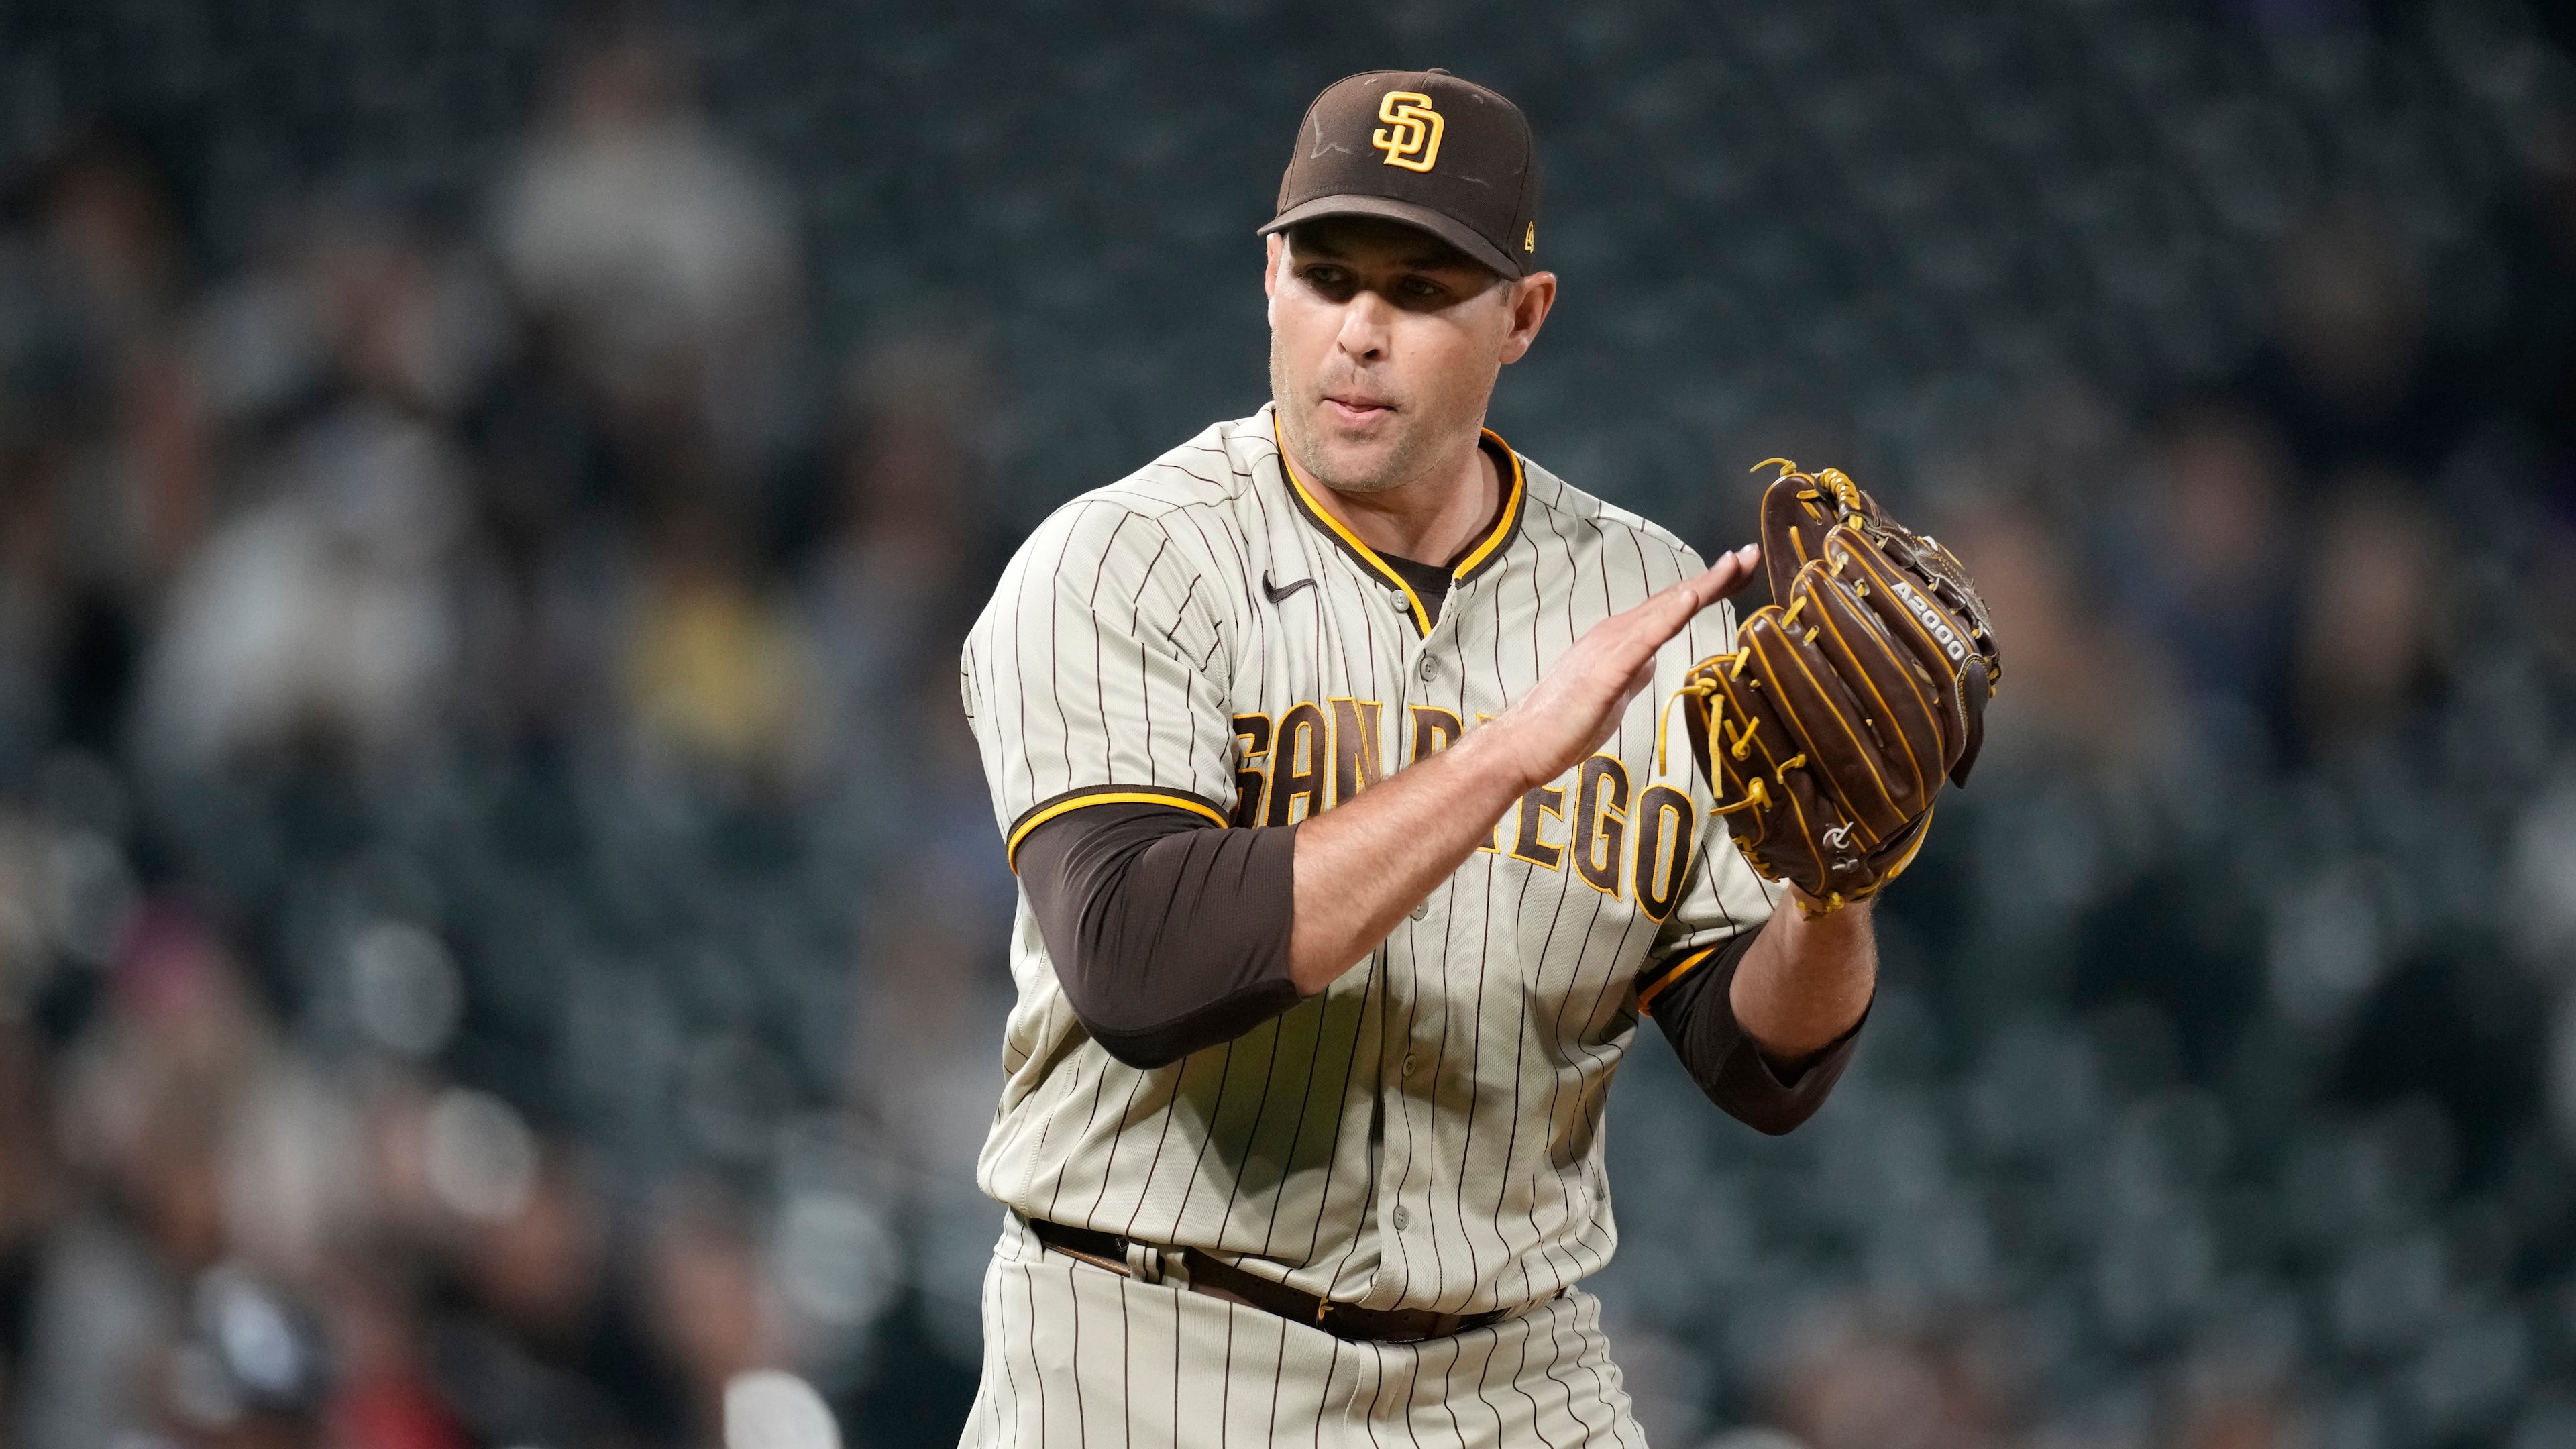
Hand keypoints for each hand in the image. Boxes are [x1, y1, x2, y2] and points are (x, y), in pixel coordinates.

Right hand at [1479, 544, 1758, 792]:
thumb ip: (1632, 674)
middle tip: (1753, 553)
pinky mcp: (1607, 669)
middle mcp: (1617, 633)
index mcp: (1621, 641)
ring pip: (1665, 609)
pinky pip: (1645, 637)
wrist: (1522, 745)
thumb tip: (1651, 663)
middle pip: (1676, 599)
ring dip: (1703, 584)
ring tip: (1736, 563)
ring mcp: (1611, 647)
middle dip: (1718, 577)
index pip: (1673, 609)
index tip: (1741, 570)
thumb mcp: (1612, 697)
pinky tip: (1692, 597)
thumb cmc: (1564, 727)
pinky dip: (1670, 614)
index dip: (1709, 588)